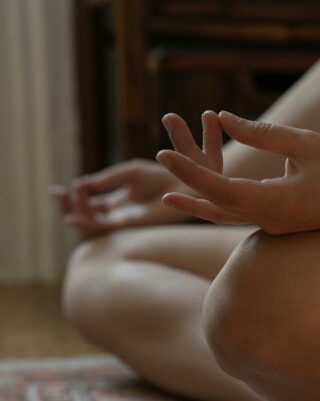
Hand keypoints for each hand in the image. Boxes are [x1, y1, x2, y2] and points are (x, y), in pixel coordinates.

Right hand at [51, 156, 197, 234]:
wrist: (183, 183)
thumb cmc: (162, 176)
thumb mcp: (128, 173)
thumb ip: (106, 180)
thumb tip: (81, 185)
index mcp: (119, 201)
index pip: (90, 204)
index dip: (73, 197)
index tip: (61, 187)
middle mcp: (119, 213)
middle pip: (86, 215)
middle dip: (68, 205)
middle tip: (56, 193)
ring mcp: (123, 220)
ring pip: (91, 223)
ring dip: (74, 212)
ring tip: (65, 198)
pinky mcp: (128, 224)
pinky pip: (103, 228)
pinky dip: (86, 222)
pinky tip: (74, 215)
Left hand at [156, 110, 319, 233]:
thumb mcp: (304, 142)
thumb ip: (261, 133)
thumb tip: (222, 118)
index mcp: (278, 202)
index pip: (221, 189)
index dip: (189, 172)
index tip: (165, 153)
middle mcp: (272, 222)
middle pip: (217, 206)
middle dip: (187, 183)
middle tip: (160, 158)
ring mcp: (276, 228)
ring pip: (227, 217)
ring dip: (198, 201)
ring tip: (168, 194)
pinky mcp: (280, 225)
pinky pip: (242, 217)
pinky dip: (219, 204)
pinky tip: (202, 197)